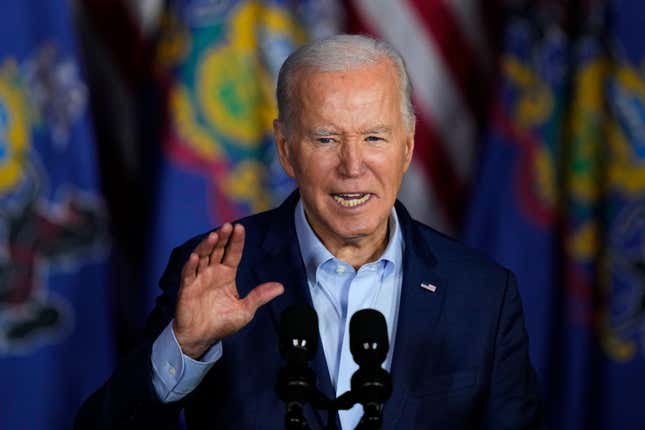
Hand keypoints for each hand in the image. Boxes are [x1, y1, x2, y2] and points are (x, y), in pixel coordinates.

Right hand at [173, 223, 283, 358]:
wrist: (202, 337)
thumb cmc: (222, 322)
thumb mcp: (245, 310)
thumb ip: (259, 296)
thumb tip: (280, 287)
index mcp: (227, 275)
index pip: (233, 253)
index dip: (236, 241)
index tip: (240, 228)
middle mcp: (213, 273)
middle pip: (217, 250)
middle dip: (222, 238)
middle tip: (228, 226)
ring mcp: (199, 279)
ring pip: (202, 257)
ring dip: (206, 246)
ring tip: (213, 236)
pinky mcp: (187, 288)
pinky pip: (188, 274)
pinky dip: (191, 266)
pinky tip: (195, 257)